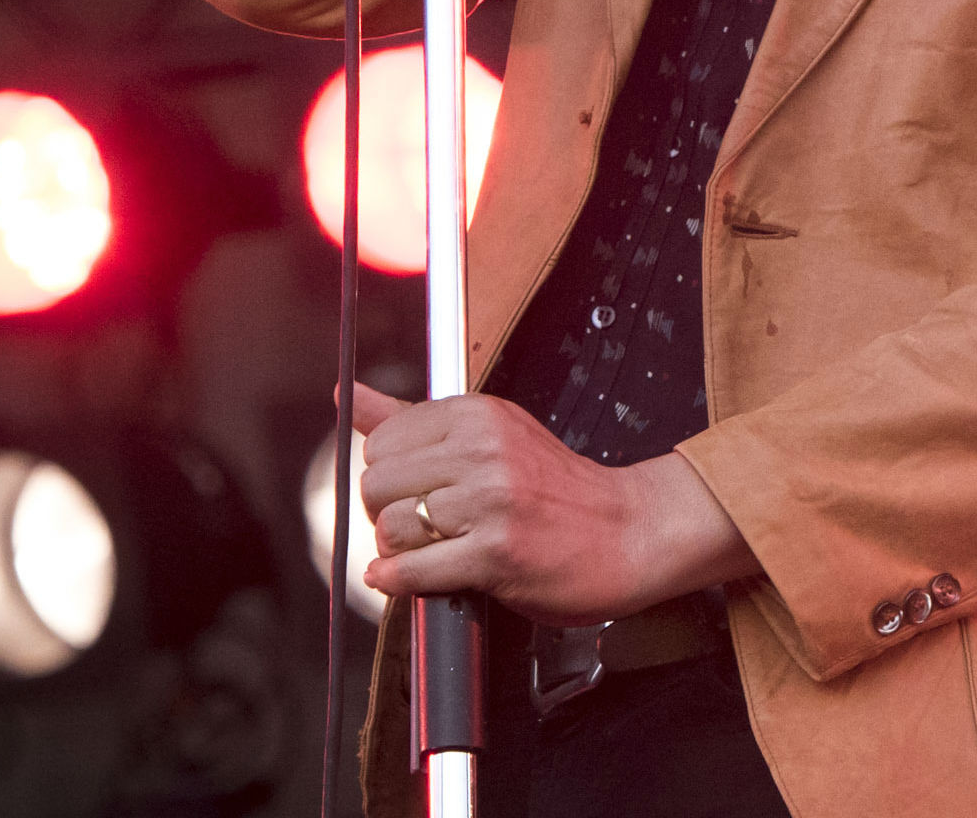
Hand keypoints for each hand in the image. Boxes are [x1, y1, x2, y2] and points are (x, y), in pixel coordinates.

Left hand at [350, 382, 753, 625]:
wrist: (629, 532)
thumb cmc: (558, 489)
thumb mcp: (491, 433)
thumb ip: (411, 419)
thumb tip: (346, 395)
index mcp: (478, 414)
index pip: (381, 441)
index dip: (389, 474)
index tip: (417, 490)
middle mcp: (483, 450)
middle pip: (377, 485)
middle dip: (387, 513)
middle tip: (423, 525)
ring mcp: (491, 502)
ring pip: (391, 528)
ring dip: (399, 550)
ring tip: (433, 550)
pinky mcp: (496, 553)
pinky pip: (413, 570)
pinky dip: (400, 581)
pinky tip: (413, 577)